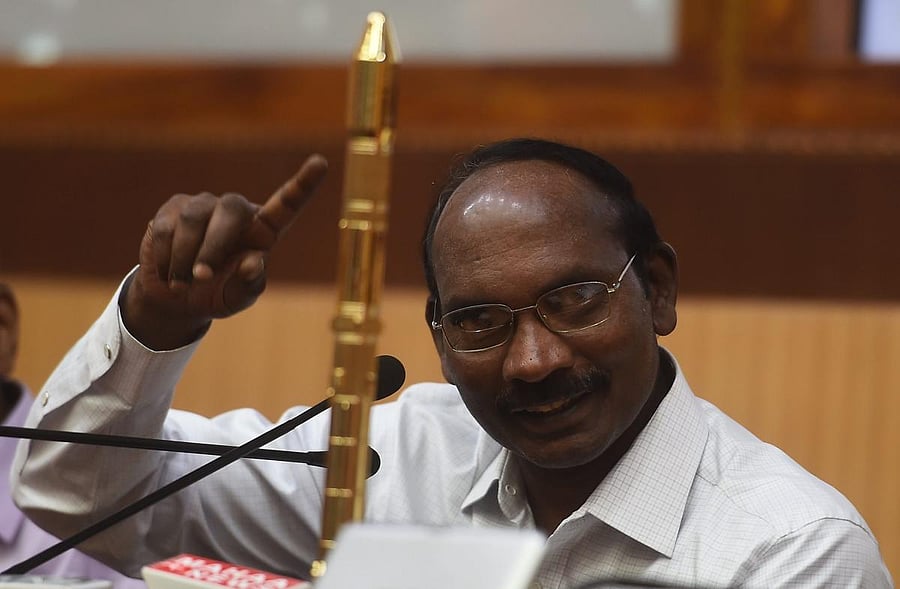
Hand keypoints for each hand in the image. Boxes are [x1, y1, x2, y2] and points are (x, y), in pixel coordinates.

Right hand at [123, 154, 327, 349]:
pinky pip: (166, 228)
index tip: (320, 162)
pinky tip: (168, 275)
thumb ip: (249, 284)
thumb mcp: (237, 298)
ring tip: (183, 284)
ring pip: (193, 220)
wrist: (176, 297)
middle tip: (201, 277)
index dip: (303, 184)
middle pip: (230, 210)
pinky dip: (165, 258)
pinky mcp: (174, 208)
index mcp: (263, 231)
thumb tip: (253, 263)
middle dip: (213, 246)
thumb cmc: (217, 294)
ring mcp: (204, 205)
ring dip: (185, 259)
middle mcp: (236, 211)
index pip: (287, 205)